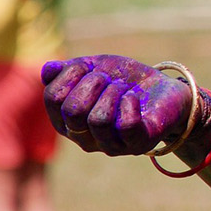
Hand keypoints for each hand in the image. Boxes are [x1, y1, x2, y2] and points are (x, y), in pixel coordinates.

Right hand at [41, 55, 193, 155]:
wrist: (162, 91)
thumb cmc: (123, 81)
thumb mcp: (95, 68)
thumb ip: (70, 70)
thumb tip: (48, 70)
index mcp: (66, 120)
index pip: (53, 98)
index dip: (70, 73)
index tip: (87, 65)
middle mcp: (83, 137)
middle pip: (73, 110)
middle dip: (91, 83)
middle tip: (107, 77)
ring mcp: (110, 145)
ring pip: (98, 120)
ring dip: (112, 92)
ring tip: (122, 86)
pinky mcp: (136, 144)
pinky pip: (126, 126)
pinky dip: (129, 104)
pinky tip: (133, 97)